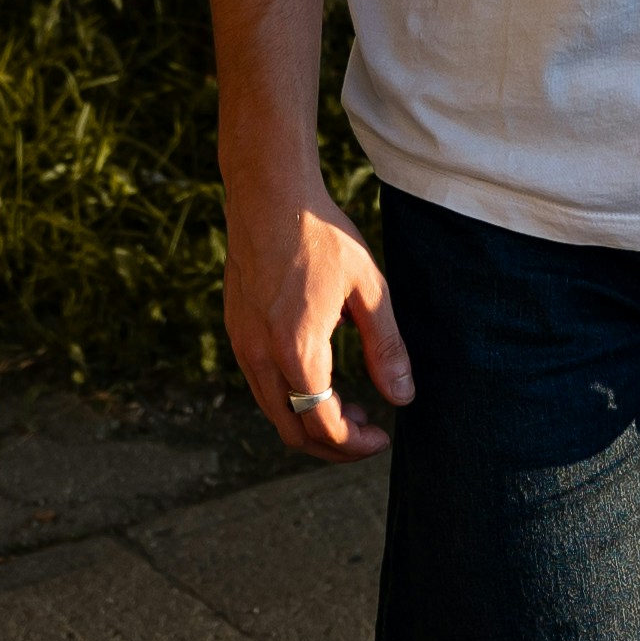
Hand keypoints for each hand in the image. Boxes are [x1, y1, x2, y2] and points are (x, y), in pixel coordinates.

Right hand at [223, 181, 412, 458]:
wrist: (269, 195)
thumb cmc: (322, 236)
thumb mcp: (369, 289)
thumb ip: (386, 347)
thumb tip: (403, 398)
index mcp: (296, 349)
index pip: (322, 424)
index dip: (355, 444)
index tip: (384, 436)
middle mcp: (260, 355)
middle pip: (291, 431)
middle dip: (332, 445)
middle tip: (369, 431)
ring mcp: (242, 344)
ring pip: (273, 410)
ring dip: (310, 421)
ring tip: (351, 406)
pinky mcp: (236, 331)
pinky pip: (262, 384)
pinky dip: (291, 398)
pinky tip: (321, 376)